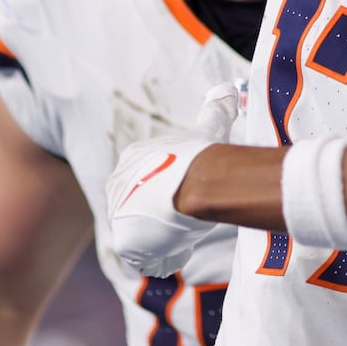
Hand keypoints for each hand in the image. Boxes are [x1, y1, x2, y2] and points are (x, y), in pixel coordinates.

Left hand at [105, 82, 240, 276]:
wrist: (197, 183)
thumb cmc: (203, 153)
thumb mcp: (210, 124)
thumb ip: (217, 107)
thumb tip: (228, 88)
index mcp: (132, 158)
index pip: (148, 178)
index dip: (171, 188)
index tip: (188, 191)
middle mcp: (118, 185)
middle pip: (143, 207)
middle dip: (164, 215)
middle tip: (189, 214)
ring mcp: (118, 215)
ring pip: (145, 233)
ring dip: (166, 237)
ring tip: (187, 231)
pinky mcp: (124, 242)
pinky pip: (146, 257)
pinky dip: (165, 257)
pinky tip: (182, 247)